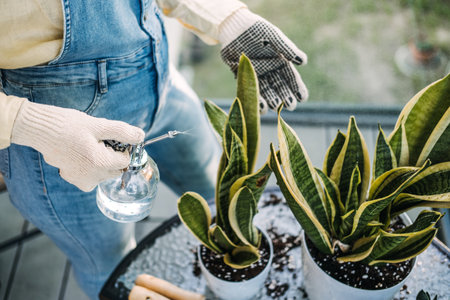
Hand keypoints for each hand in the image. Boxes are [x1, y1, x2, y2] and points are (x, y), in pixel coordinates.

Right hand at [11, 101, 143, 191]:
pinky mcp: (72, 179)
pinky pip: (91, 176)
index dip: (123, 148)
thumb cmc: (68, 125)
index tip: (114, 139)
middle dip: (113, 157)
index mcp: (100, 163)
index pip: (125, 161)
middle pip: (116, 170)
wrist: (39, 130)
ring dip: (103, 162)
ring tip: (89, 146)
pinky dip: (91, 166)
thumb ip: (122, 132)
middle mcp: (92, 177)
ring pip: (104, 174)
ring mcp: (81, 180)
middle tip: (100, 141)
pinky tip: (81, 153)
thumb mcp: (99, 125)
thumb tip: (141, 136)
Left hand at [219, 9, 307, 112]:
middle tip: (290, 106)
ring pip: (266, 91)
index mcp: (279, 61)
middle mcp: (269, 70)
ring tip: (275, 106)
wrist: (234, 27)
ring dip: (271, 100)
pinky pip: (250, 91)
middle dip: (285, 97)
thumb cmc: (257, 30)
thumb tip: (303, 61)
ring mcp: (256, 75)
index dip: (297, 88)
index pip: (290, 77)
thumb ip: (287, 49)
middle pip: (279, 87)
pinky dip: (255, 99)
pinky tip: (260, 106)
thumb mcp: (273, 37)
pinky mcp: (242, 78)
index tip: (302, 98)